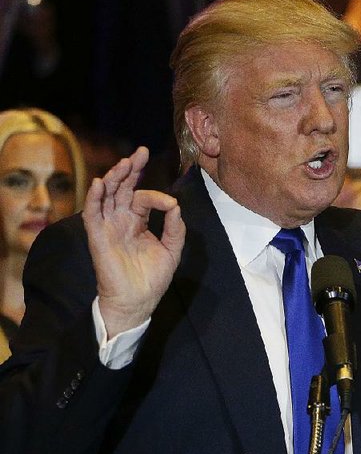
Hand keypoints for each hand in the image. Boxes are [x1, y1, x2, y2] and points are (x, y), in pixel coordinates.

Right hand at [82, 147, 185, 338]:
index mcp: (137, 222)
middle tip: (140, 152)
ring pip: (107, 196)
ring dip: (114, 178)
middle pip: (122, 189)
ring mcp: (108, 227)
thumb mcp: (172, 249)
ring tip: (124, 163)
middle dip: (130, 170)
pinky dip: (94, 198)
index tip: (170, 204)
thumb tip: (175, 205)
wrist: (138, 301)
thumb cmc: (153, 278)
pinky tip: (100, 183)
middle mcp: (120, 221)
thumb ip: (175, 227)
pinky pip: (92, 214)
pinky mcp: (98, 238)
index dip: (157, 196)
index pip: (143, 198)